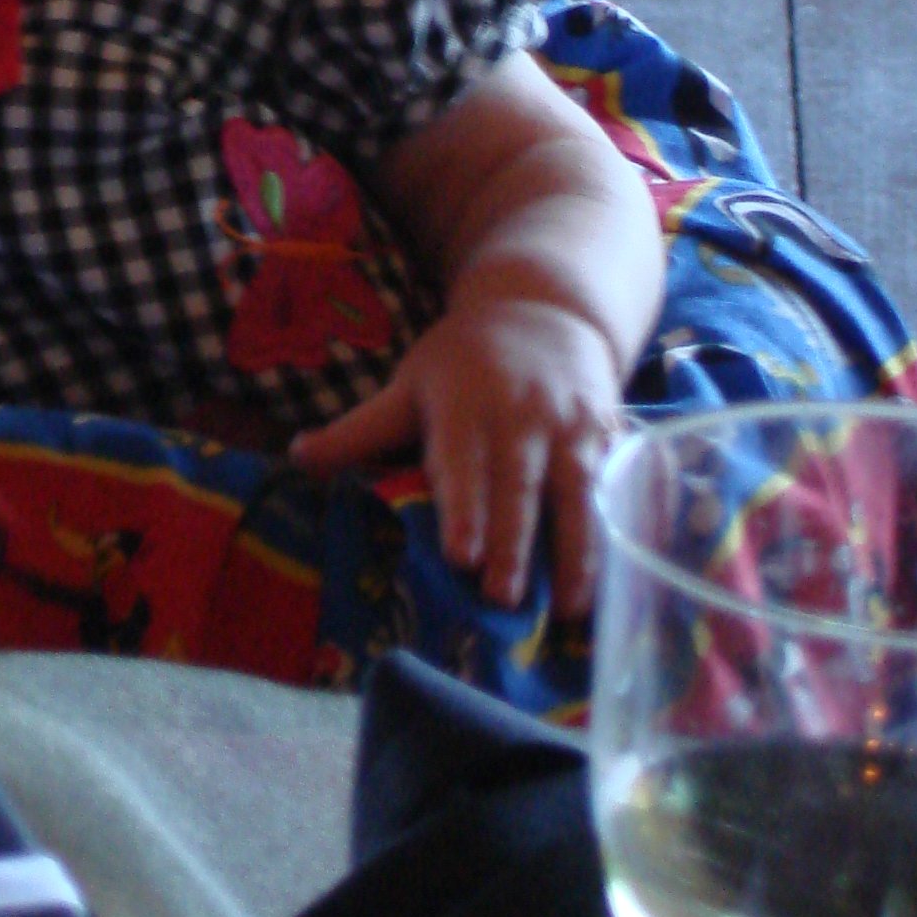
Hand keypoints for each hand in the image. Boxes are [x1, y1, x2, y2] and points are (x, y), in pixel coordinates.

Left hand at [290, 295, 625, 616]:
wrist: (542, 309)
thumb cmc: (463, 360)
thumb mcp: (409, 384)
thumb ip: (359, 430)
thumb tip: (294, 457)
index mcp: (465, 409)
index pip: (463, 465)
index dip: (464, 510)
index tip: (460, 556)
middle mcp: (521, 418)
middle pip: (520, 488)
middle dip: (514, 545)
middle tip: (504, 600)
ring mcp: (573, 428)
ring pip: (578, 494)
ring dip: (576, 553)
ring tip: (568, 607)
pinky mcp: (610, 437)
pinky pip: (618, 489)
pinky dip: (620, 532)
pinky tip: (622, 576)